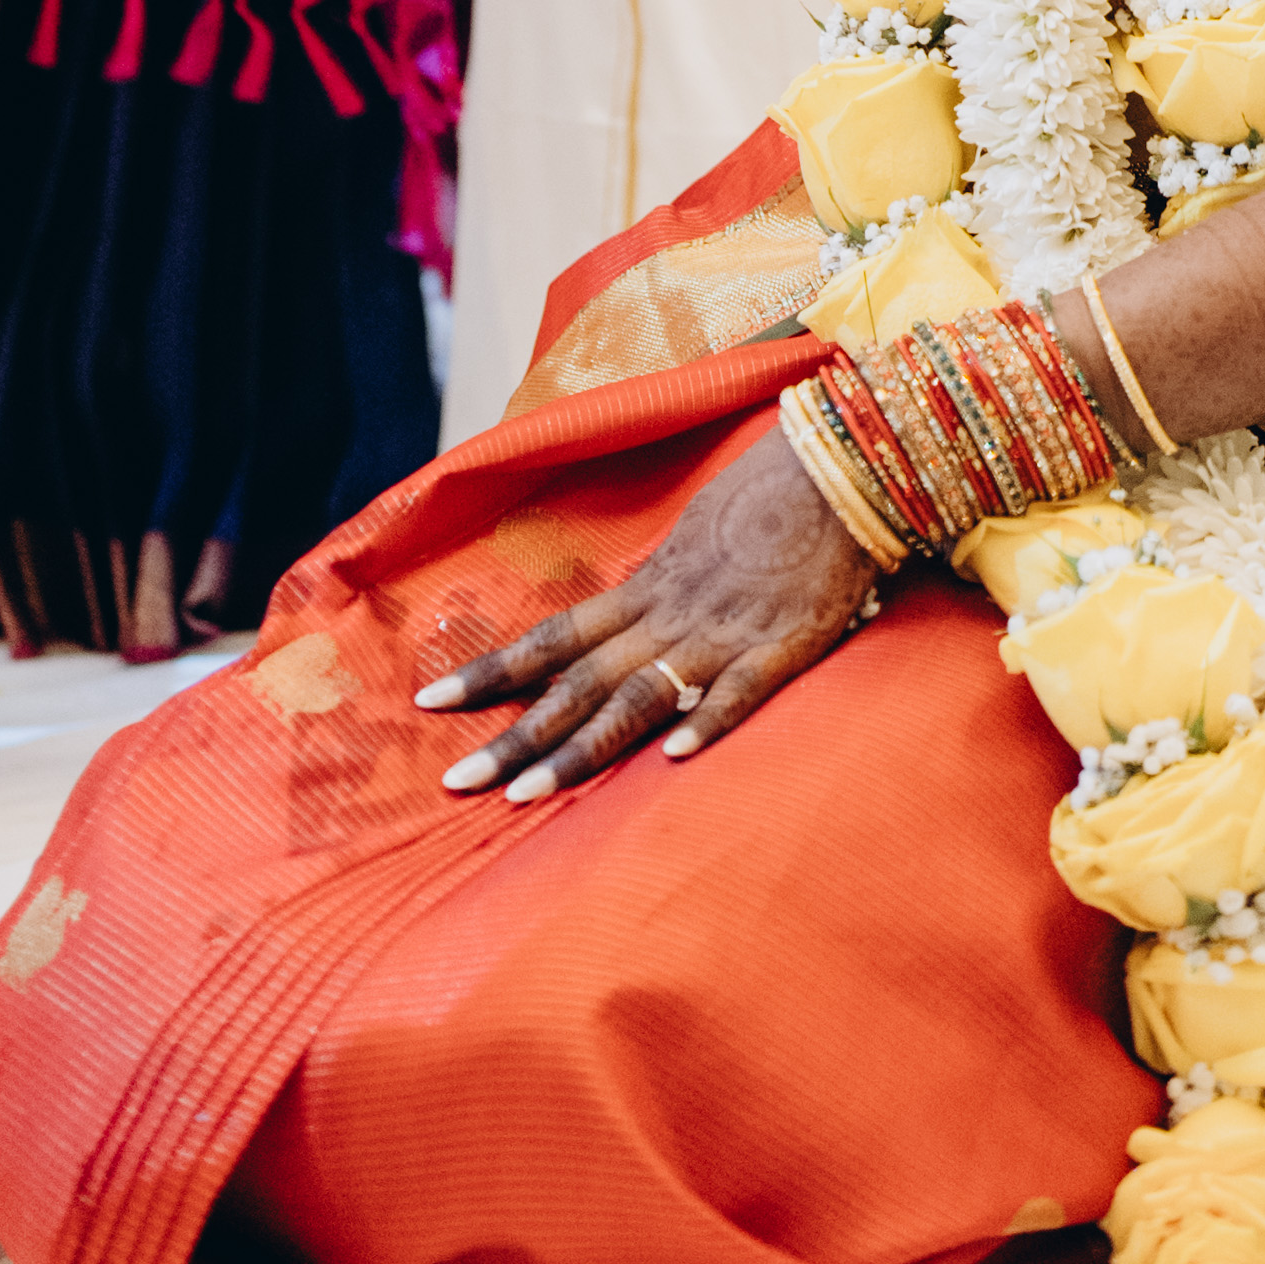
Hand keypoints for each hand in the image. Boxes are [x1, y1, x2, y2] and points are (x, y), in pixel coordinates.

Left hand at [414, 423, 874, 796]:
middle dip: (513, 735)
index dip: (491, 670)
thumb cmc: (765, 499)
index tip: (428, 700)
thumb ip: (656, 592)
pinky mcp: (782, 646)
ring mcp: (722, 634)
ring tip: (527, 796)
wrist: (836, 468)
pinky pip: (741, 691)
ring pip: (638, 698)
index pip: (553, 637)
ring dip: (580, 749)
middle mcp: (669, 616)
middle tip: (454, 782)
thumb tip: (618, 626)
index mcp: (646, 589)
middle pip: (577, 683)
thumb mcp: (693, 542)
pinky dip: (708, 720)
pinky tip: (676, 757)